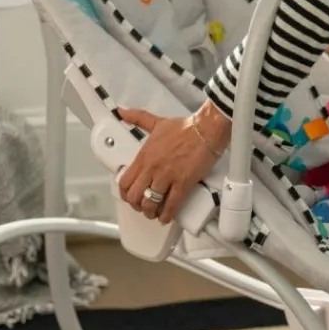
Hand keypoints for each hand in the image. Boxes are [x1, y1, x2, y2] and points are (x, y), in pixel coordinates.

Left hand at [117, 102, 230, 224]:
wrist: (206, 129)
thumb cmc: (185, 128)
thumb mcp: (156, 123)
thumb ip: (137, 118)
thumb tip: (122, 112)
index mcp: (144, 156)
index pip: (125, 181)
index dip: (125, 194)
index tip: (129, 196)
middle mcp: (152, 168)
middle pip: (134, 196)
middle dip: (137, 205)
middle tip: (142, 206)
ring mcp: (167, 177)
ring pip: (150, 203)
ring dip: (151, 212)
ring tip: (154, 213)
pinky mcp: (183, 183)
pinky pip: (171, 205)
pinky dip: (167, 215)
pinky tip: (166, 217)